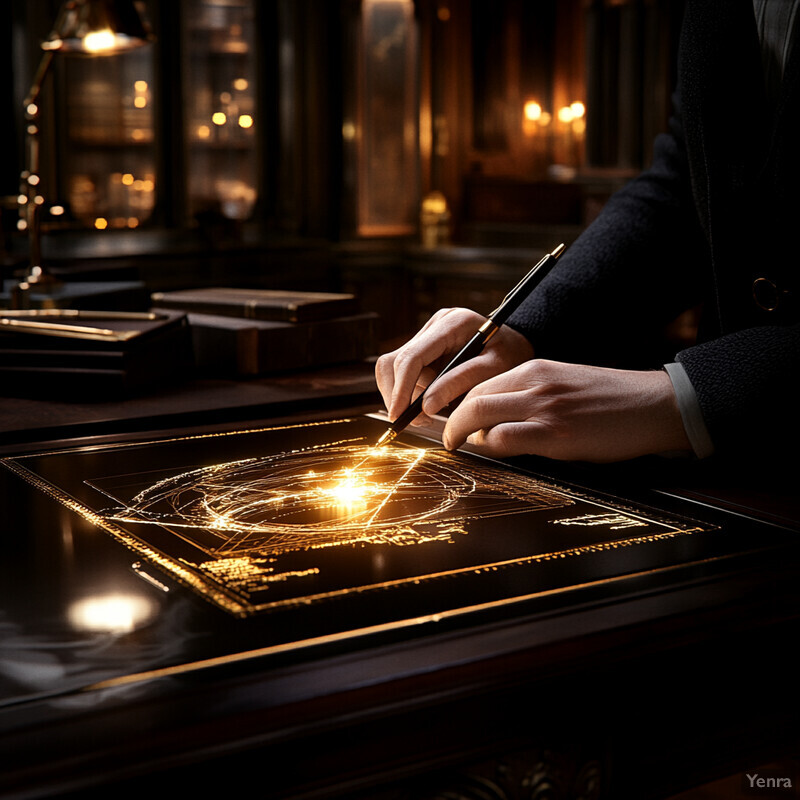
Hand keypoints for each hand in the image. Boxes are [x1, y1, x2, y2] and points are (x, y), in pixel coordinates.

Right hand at [375, 308, 534, 426]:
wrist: (516, 345)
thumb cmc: (511, 354)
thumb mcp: (497, 368)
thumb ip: (462, 382)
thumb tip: (426, 406)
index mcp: (451, 323)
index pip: (412, 357)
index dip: (401, 388)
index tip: (399, 415)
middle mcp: (434, 326)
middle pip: (393, 362)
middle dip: (399, 395)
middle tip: (420, 420)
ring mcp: (426, 336)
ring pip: (392, 369)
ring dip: (403, 396)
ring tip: (429, 414)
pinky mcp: (423, 349)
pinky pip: (403, 373)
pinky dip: (409, 393)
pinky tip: (430, 404)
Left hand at [442, 359, 691, 461]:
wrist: (654, 405)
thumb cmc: (612, 399)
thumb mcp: (565, 383)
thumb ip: (531, 394)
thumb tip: (498, 418)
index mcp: (536, 368)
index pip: (481, 384)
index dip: (461, 405)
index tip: (454, 421)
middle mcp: (535, 383)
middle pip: (473, 399)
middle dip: (452, 423)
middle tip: (449, 440)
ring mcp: (544, 408)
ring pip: (481, 416)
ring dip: (465, 436)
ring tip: (465, 448)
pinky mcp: (556, 434)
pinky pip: (504, 440)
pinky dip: (490, 448)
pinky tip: (492, 453)